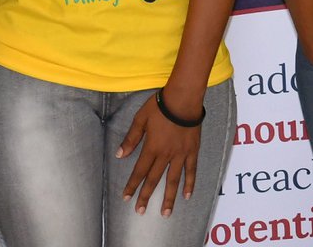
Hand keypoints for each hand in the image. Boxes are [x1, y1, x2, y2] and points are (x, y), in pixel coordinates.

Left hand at [118, 91, 202, 216]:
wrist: (184, 99)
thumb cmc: (160, 106)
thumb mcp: (140, 119)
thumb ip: (131, 138)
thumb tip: (120, 154)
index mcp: (151, 147)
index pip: (139, 171)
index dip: (132, 185)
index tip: (126, 197)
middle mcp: (166, 155)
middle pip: (154, 179)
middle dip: (146, 196)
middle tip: (140, 211)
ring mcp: (180, 154)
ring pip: (173, 180)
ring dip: (169, 198)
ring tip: (166, 213)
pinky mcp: (192, 151)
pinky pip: (191, 170)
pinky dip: (189, 183)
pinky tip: (187, 195)